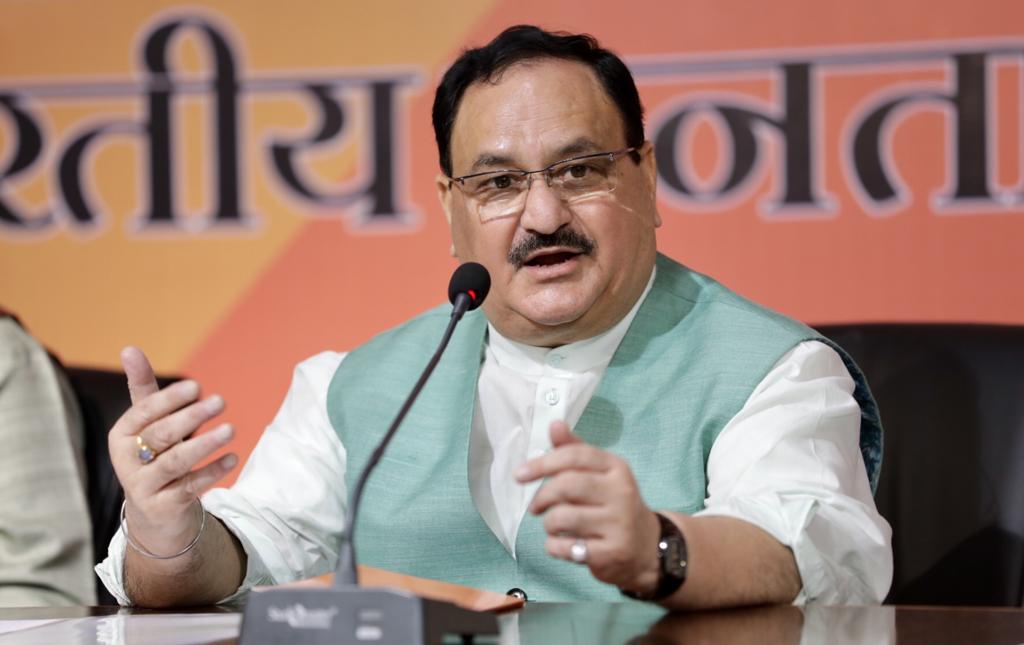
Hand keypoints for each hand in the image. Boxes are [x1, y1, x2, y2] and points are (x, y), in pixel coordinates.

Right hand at [109, 347, 237, 555]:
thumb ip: (142, 388)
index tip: (197, 387)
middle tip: (220, 401)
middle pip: (161, 435)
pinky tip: (232, 458)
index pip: (144, 412)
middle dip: (191, 417)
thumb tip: (128, 348)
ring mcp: (143, 486)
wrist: (155, 514)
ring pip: (175, 462)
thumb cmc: (153, 455)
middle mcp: (126, 461)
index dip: (170, 399)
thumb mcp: (148, 423)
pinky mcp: (163, 507)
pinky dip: (212, 471)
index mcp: (121, 435)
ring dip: (204, 444)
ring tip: (230, 430)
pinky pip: (190, 487)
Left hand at [515, 421, 660, 593]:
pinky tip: (562, 545)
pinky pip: (567, 547)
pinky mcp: (613, 552)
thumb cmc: (612, 503)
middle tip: (535, 507)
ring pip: (564, 518)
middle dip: (542, 496)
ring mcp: (619, 523)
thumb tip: (554, 424)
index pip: (574, 456)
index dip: (542, 463)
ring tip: (553, 526)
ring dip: (548, 524)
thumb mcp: (599, 473)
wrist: (645, 546)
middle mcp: (621, 492)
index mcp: (616, 467)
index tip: (519, 475)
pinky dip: (554, 547)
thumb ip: (574, 450)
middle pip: (567, 485)